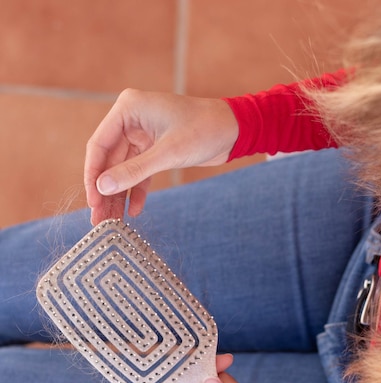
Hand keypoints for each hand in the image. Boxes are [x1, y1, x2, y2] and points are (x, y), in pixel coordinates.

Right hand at [84, 89, 239, 224]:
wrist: (235, 129)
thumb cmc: (204, 129)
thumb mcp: (168, 153)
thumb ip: (134, 171)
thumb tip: (103, 188)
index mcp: (128, 109)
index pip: (99, 145)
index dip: (93, 175)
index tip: (92, 201)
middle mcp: (132, 120)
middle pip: (109, 161)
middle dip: (106, 191)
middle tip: (98, 220)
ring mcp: (143, 135)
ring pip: (124, 169)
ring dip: (119, 195)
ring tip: (112, 222)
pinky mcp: (156, 148)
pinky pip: (141, 172)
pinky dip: (138, 191)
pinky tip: (135, 211)